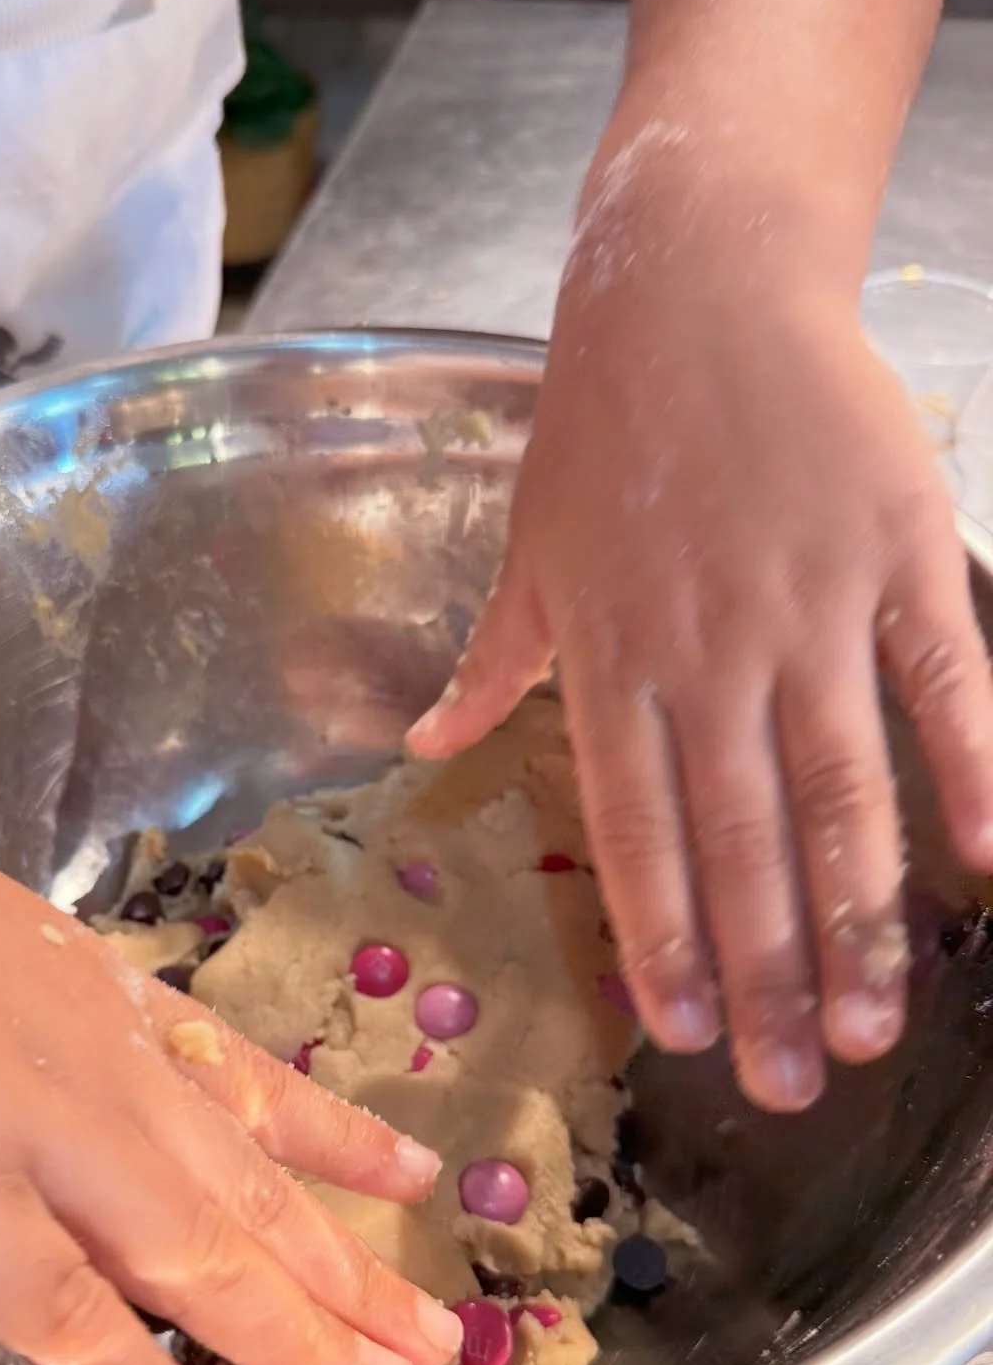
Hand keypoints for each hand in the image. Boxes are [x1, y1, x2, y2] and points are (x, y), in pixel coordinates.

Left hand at [409, 158, 992, 1111]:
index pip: (634, 835)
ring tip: (879, 1023)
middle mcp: (703, 658)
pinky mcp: (897, 557)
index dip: (663, 941)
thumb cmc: (602, 423)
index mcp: (609, 665)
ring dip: (860, 919)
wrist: (694, 280)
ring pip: (837, 792)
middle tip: (800, 1084)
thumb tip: (426, 744)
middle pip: (740, 845)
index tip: (687, 1036)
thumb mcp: (527, 550)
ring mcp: (804, 611)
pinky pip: (943, 683)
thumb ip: (491, 662)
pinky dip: (973, 770)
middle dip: (767, 975)